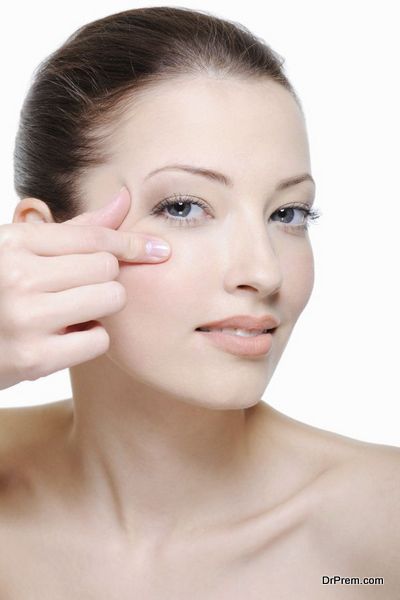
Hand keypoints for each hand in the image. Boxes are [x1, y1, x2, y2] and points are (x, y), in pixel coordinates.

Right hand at [0, 186, 169, 389]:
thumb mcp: (20, 251)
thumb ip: (73, 230)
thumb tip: (124, 199)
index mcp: (12, 242)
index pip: (93, 236)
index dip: (130, 243)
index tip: (153, 249)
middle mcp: (17, 276)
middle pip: (107, 267)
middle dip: (104, 278)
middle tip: (78, 290)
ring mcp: (26, 318)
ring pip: (110, 298)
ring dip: (101, 307)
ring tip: (72, 311)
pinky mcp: (35, 359)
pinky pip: (100, 340)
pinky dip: (90, 339)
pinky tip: (66, 337)